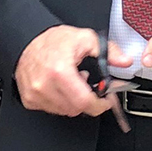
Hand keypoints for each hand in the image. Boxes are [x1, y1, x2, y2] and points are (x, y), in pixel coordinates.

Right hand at [15, 26, 130, 117]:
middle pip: (76, 109)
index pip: (84, 102)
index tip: (105, 100)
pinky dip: (59, 101)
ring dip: (72, 101)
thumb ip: (109, 52)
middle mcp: (44, 85)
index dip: (99, 104)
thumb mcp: (85, 39)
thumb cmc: (53, 40)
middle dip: (87, 100)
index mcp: (60, 71)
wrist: (27, 40)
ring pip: (64, 111)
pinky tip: (59, 87)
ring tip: (72, 83)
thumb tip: (124, 62)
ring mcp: (35, 94)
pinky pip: (51, 109)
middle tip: (86, 84)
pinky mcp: (29, 99)